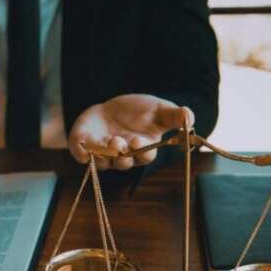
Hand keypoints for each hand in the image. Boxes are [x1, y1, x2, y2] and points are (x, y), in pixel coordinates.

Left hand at [68, 94, 194, 170]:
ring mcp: (102, 153)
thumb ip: (175, 116)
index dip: (142, 151)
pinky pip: (81, 154)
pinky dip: (81, 152)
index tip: (139, 140)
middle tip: (120, 142)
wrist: (114, 108)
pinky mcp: (85, 146)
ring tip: (107, 140)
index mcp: (142, 149)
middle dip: (121, 154)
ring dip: (103, 153)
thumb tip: (189, 119)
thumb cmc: (141, 112)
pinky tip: (83, 145)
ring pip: (102, 161)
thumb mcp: (160, 110)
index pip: (144, 156)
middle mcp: (122, 156)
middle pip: (123, 163)